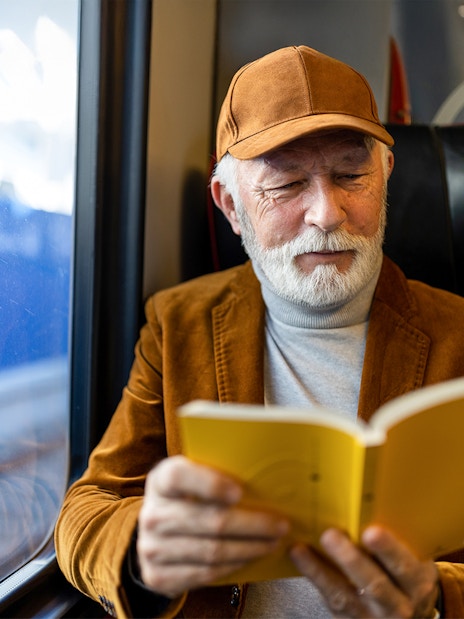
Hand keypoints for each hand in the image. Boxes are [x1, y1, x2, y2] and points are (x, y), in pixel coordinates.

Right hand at [137, 455, 288, 597]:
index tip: (240, 492)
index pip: (178, 477)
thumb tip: (263, 478)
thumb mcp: (192, 476)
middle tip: (280, 525)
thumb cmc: (187, 497)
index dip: (209, 484)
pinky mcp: (158, 576)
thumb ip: (216, 472)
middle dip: (252, 525)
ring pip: (212, 551)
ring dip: (249, 548)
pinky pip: (205, 574)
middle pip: (209, 521)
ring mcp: (151, 548)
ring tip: (272, 542)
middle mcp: (151, 514)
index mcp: (160, 480)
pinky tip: (250, 557)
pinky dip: (234, 566)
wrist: (157, 531)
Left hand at [290, 526, 438, 617]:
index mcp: (417, 583)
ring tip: (301, 549)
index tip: (371, 532)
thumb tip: (367, 502)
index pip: (404, 567)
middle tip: (330, 535)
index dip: (388, 550)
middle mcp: (398, 605)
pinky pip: (330, 601)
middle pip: (374, 585)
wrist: (409, 615)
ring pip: (344, 597)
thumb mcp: (415, 562)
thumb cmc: (406, 577)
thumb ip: (400, 543)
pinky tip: (299, 557)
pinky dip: (313, 578)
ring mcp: (372, 617)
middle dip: (350, 560)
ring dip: (320, 571)